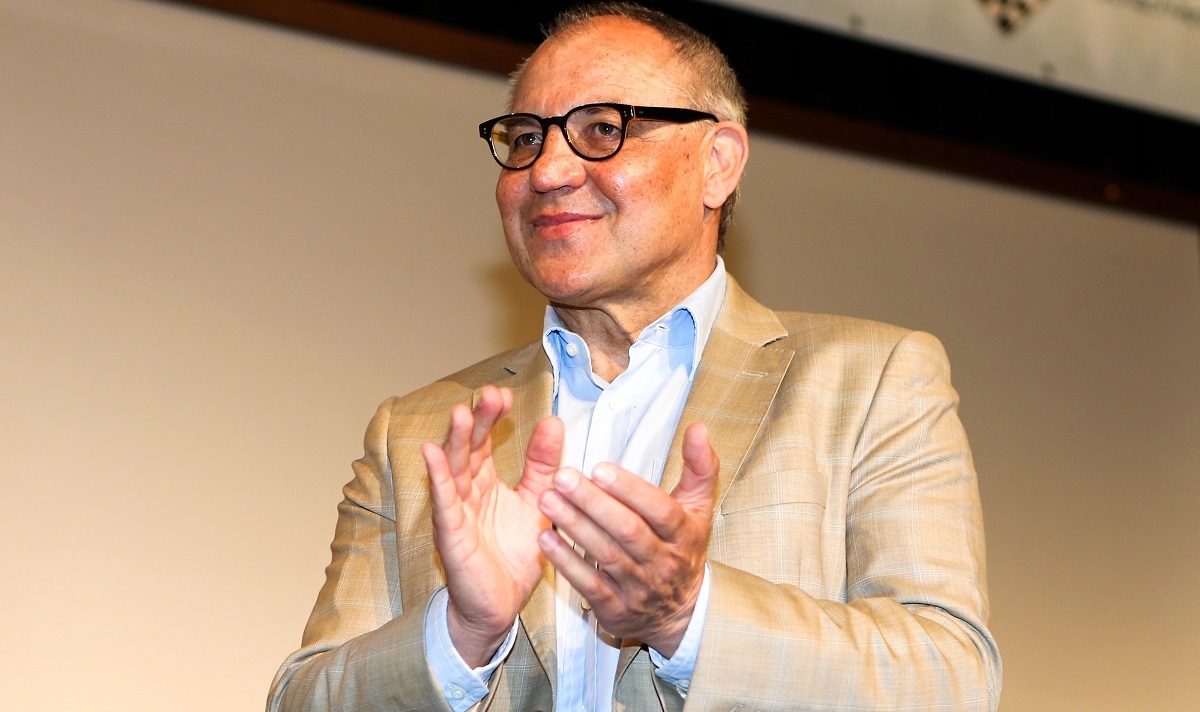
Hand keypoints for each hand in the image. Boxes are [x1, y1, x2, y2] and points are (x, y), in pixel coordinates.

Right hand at [421, 386, 563, 666]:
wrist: (500, 605)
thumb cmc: (513, 555)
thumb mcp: (537, 502)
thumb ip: (542, 465)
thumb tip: (554, 422)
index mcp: (485, 482)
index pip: (486, 441)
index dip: (493, 417)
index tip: (505, 395)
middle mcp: (467, 491)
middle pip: (469, 447)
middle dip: (478, 420)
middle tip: (491, 395)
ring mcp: (456, 509)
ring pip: (452, 468)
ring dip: (457, 440)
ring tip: (463, 413)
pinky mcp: (450, 532)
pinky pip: (443, 500)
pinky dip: (437, 476)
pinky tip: (432, 452)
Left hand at [536, 422, 718, 656]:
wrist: (680, 613)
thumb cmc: (683, 550)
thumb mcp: (699, 508)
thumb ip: (699, 467)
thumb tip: (698, 429)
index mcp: (683, 534)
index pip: (660, 510)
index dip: (631, 490)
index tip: (600, 468)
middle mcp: (663, 562)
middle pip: (628, 531)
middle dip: (592, 503)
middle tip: (563, 477)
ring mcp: (639, 588)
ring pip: (605, 554)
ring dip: (574, 526)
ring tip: (547, 499)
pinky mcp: (616, 608)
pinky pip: (588, 583)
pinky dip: (566, 561)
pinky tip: (546, 538)